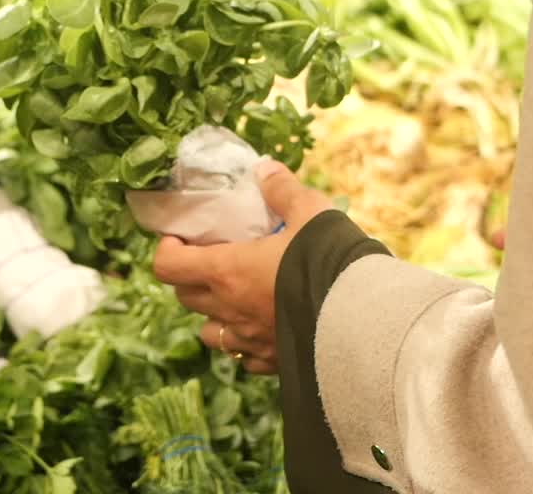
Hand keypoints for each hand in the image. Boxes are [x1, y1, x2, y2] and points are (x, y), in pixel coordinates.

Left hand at [153, 159, 332, 373]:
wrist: (366, 319)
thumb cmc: (331, 261)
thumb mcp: (310, 212)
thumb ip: (282, 190)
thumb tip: (264, 170)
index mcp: (227, 271)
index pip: (167, 266)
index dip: (167, 250)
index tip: (182, 239)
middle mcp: (229, 309)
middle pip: (184, 296)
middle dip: (190, 276)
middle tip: (212, 258)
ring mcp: (249, 340)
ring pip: (209, 331)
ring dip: (212, 313)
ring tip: (235, 296)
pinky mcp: (271, 362)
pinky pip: (243, 356)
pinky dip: (244, 341)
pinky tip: (263, 326)